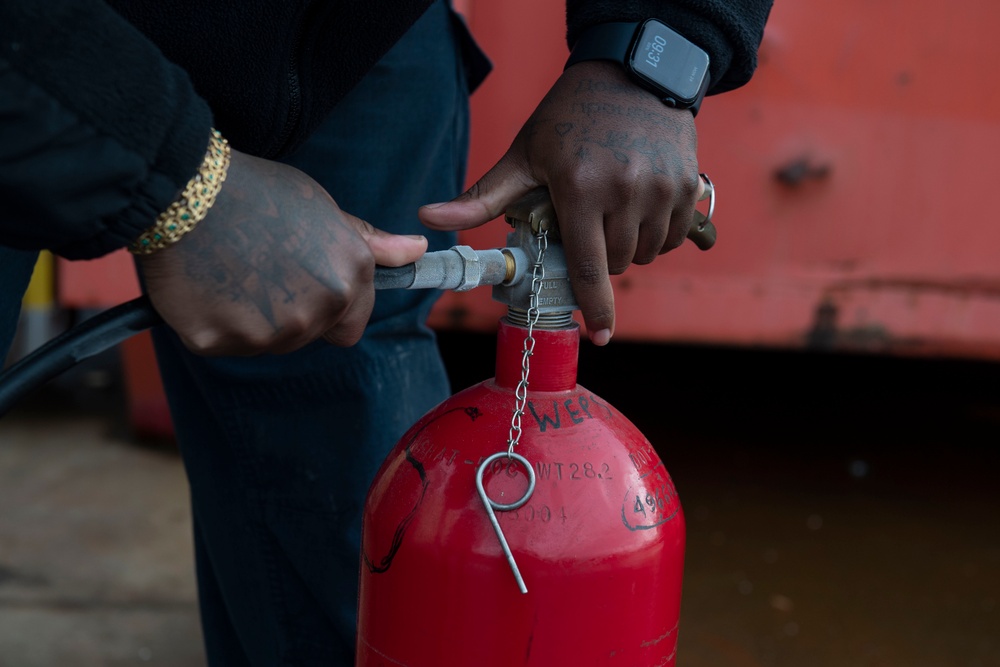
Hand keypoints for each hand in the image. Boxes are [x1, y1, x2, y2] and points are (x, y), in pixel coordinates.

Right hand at [138, 149, 426, 354]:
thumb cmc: (257, 192)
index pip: (351, 327)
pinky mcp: (219, 341)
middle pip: (309, 336)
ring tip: (231, 270)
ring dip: (253, 320)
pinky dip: (214, 323)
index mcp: (349, 277)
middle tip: (259, 267)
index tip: (301, 280)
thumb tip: (417, 250)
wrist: (184, 188)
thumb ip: (370, 243)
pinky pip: (224, 344)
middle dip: (290, 312)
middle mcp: (318, 310)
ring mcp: (268, 331)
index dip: (329, 306)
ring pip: (268, 344)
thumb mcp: (323, 209)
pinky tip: (205, 283)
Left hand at [419, 61, 703, 344]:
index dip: (596, 308)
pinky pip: (671, 236)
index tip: (600, 336)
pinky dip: (654, 234)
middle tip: (586, 222)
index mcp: (581, 188)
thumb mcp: (524, 155)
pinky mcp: (688, 186)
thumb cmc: (570, 115)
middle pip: (615, 264)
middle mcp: (627, 191)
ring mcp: (663, 189)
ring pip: (645, 253)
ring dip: (627, 247)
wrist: (633, 71)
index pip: (589, 267)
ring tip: (612, 209)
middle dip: (598, 257)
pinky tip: (639, 204)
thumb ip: (482, 197)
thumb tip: (427, 219)